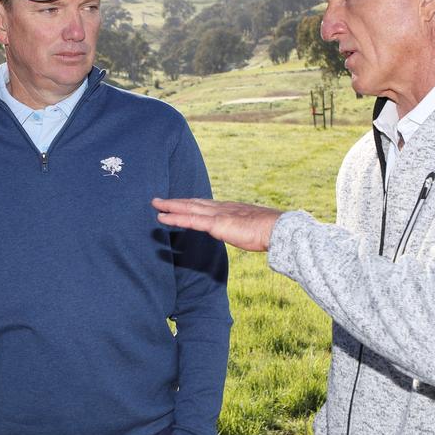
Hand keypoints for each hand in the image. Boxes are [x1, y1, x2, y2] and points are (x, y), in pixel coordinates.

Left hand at [152, 197, 281, 251]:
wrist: (278, 229)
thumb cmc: (271, 232)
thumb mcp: (254, 229)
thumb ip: (246, 230)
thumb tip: (249, 234)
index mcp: (231, 209)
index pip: (206, 205)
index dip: (191, 204)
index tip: (181, 202)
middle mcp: (222, 208)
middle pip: (193, 203)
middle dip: (176, 202)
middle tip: (159, 200)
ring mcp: (218, 214)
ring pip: (188, 208)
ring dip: (170, 206)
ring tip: (155, 205)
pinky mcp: (216, 223)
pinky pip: (190, 220)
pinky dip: (174, 217)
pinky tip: (162, 218)